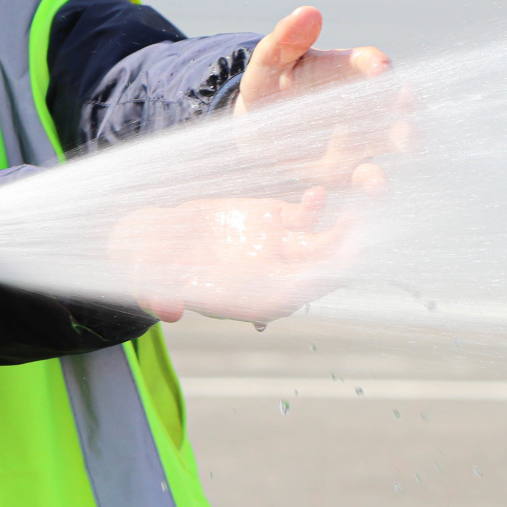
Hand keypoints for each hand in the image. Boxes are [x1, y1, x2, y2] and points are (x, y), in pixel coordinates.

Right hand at [109, 187, 352, 325]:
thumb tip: (167, 311)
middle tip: (359, 242)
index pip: (290, 297)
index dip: (312, 284)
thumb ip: (159, 296)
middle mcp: (270, 276)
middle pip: (317, 273)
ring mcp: (276, 247)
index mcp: (249, 300)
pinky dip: (313, 208)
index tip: (333, 271)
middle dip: (341, 259)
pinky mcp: (273, 219)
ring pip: (319, 245)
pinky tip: (316, 195)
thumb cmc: (150, 269)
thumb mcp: (148, 282)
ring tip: (356, 219)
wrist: (151, 241)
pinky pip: (303, 217)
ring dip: (340, 235)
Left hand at [236, 6, 407, 193]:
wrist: (255, 133)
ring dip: (405, 140)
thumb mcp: (269, 63)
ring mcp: (362, 138)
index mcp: (348, 71)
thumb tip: (308, 12)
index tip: (379, 68)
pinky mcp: (352, 171)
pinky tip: (376, 186)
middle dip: (405, 103)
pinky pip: (371, 178)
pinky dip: (377, 183)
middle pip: (395, 100)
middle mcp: (365, 104)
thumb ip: (285, 40)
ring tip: (406, 144)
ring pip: (393, 139)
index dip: (377, 64)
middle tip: (407, 104)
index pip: (371, 62)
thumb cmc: (268, 88)